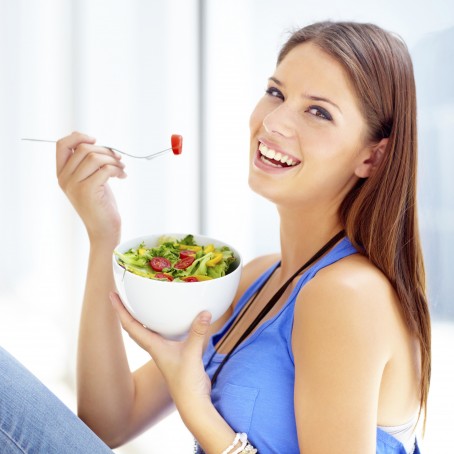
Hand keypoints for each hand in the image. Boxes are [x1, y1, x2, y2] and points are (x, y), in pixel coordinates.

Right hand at [56, 131, 126, 244]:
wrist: (103, 231)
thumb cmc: (100, 204)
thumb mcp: (90, 180)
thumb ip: (87, 163)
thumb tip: (94, 141)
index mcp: (62, 174)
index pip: (61, 145)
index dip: (78, 137)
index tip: (95, 139)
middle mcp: (64, 179)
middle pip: (83, 148)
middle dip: (105, 150)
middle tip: (119, 158)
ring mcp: (74, 185)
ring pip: (95, 157)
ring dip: (113, 159)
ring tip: (122, 167)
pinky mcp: (88, 191)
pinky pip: (105, 169)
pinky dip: (118, 169)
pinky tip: (123, 176)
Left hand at [110, 292, 212, 407]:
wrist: (193, 401)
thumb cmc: (186, 383)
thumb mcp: (192, 354)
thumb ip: (198, 332)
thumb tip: (204, 312)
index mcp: (152, 346)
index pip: (130, 324)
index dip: (119, 309)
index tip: (112, 294)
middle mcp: (155, 346)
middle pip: (134, 325)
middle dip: (126, 310)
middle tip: (122, 294)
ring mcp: (164, 350)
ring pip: (147, 329)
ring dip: (141, 315)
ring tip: (141, 301)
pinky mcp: (175, 352)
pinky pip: (163, 332)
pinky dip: (162, 322)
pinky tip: (170, 317)